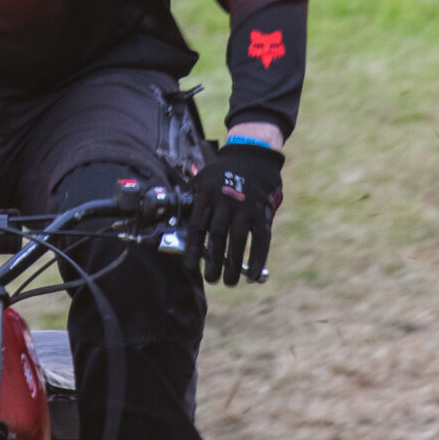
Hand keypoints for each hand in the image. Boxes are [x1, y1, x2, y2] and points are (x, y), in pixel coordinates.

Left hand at [187, 143, 283, 286]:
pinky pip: (261, 239)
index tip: (189, 267)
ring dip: (235, 265)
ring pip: (239, 241)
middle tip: (211, 280)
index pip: (197, 226)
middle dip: (214, 262)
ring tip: (230, 282)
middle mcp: (226, 201)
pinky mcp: (263, 212)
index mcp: (207, 195)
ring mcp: (246, 207)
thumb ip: (191, 202)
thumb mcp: (201, 181)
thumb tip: (175, 226)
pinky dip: (259, 258)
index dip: (192, 249)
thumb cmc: (221, 174)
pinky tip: (253, 274)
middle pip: (218, 236)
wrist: (252, 157)